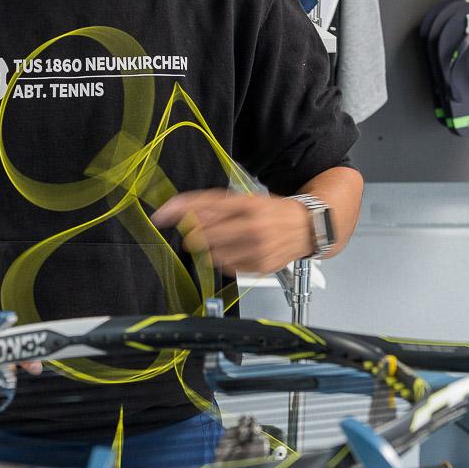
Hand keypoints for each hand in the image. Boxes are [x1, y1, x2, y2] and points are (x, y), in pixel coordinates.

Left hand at [153, 190, 312, 275]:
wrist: (308, 228)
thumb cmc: (274, 212)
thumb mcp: (247, 200)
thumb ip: (216, 206)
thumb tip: (185, 213)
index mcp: (248, 204)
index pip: (205, 206)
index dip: (179, 210)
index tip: (160, 215)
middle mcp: (252, 226)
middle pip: (204, 235)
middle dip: (195, 235)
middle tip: (197, 234)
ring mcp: (257, 249)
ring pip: (213, 254)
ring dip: (209, 249)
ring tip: (223, 242)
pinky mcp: (260, 267)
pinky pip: (228, 268)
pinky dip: (224, 261)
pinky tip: (235, 252)